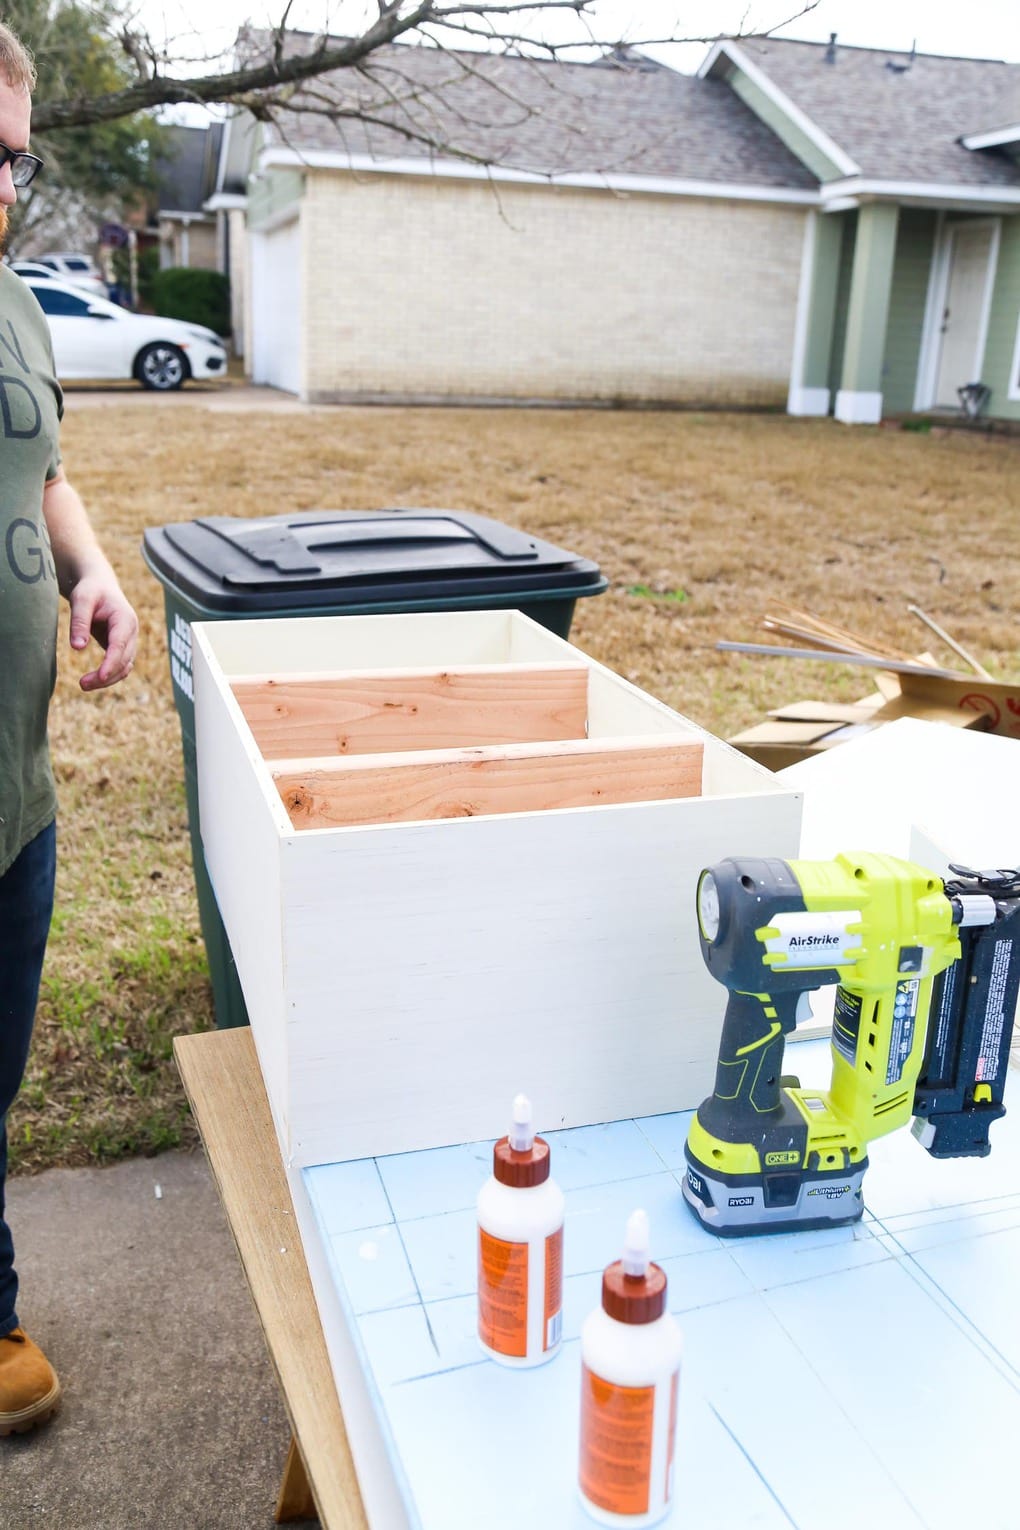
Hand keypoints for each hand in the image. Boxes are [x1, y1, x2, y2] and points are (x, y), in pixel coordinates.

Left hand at [67, 570, 138, 691]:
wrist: (99, 585)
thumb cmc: (90, 590)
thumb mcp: (81, 600)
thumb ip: (79, 622)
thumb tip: (77, 648)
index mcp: (125, 619)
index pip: (120, 645)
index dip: (112, 662)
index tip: (100, 676)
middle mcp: (131, 632)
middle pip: (124, 660)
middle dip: (106, 675)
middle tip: (81, 684)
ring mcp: (129, 641)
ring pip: (124, 667)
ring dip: (107, 679)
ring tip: (83, 685)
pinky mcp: (122, 647)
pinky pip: (120, 666)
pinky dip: (108, 676)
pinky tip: (92, 680)